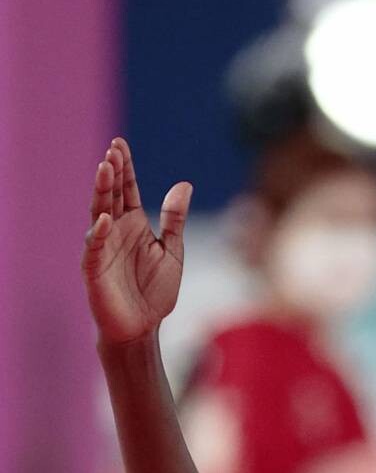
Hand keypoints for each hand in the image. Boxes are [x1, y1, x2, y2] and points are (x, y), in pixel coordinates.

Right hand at [82, 137, 191, 345]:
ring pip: (98, 213)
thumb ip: (175, 220)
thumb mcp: (172, 252)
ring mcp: (103, 247)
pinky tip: (105, 219)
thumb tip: (184, 184)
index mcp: (133, 224)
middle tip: (112, 151)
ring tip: (104, 169)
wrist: (142, 329)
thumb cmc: (155, 292)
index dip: (124, 167)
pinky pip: (94, 247)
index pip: (126, 189)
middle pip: (110, 194)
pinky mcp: (94, 268)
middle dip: (111, 172)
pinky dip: (99, 233)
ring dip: (101, 192)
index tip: (120, 144)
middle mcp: (115, 230)